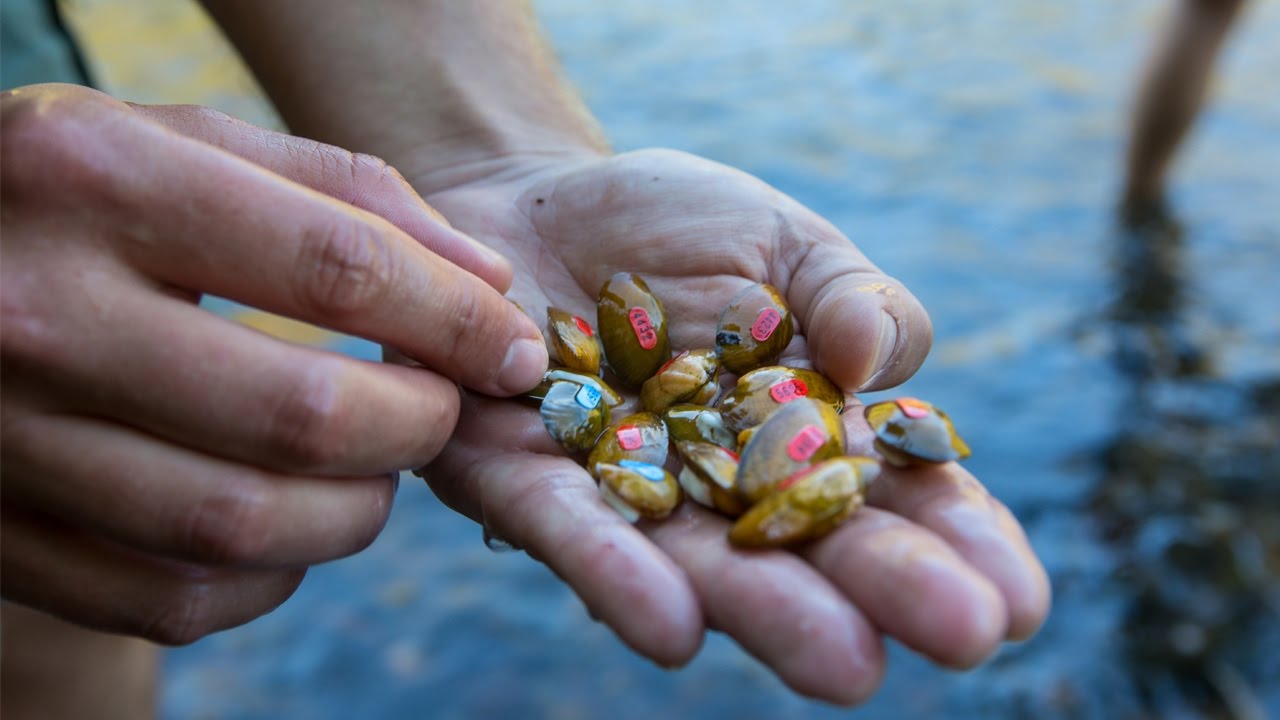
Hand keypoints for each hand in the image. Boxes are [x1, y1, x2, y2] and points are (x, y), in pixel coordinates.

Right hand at [0, 84, 547, 641]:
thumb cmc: (75, 193)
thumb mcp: (185, 141)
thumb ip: (341, 193)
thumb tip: (488, 285)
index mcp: (97, 182)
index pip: (337, 270)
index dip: (457, 322)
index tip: (513, 351)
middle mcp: (37, 314)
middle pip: (303, 418)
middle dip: (417, 426)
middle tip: (438, 408)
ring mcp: (4, 438)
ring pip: (243, 527)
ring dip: (355, 511)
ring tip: (373, 465)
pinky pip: (173, 600)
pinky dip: (270, 577)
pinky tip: (289, 517)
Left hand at [413, 149, 1050, 704]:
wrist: (526, 205)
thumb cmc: (670, 228)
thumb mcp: (781, 242)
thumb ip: (850, 297)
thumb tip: (875, 363)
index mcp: (801, 429)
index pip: (891, 492)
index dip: (955, 540)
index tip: (1020, 594)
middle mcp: (718, 482)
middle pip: (807, 541)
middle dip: (883, 586)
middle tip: (965, 633)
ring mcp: (621, 488)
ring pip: (698, 561)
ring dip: (768, 613)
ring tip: (848, 666)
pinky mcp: (517, 479)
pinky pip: (566, 527)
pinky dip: (617, 573)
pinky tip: (674, 626)